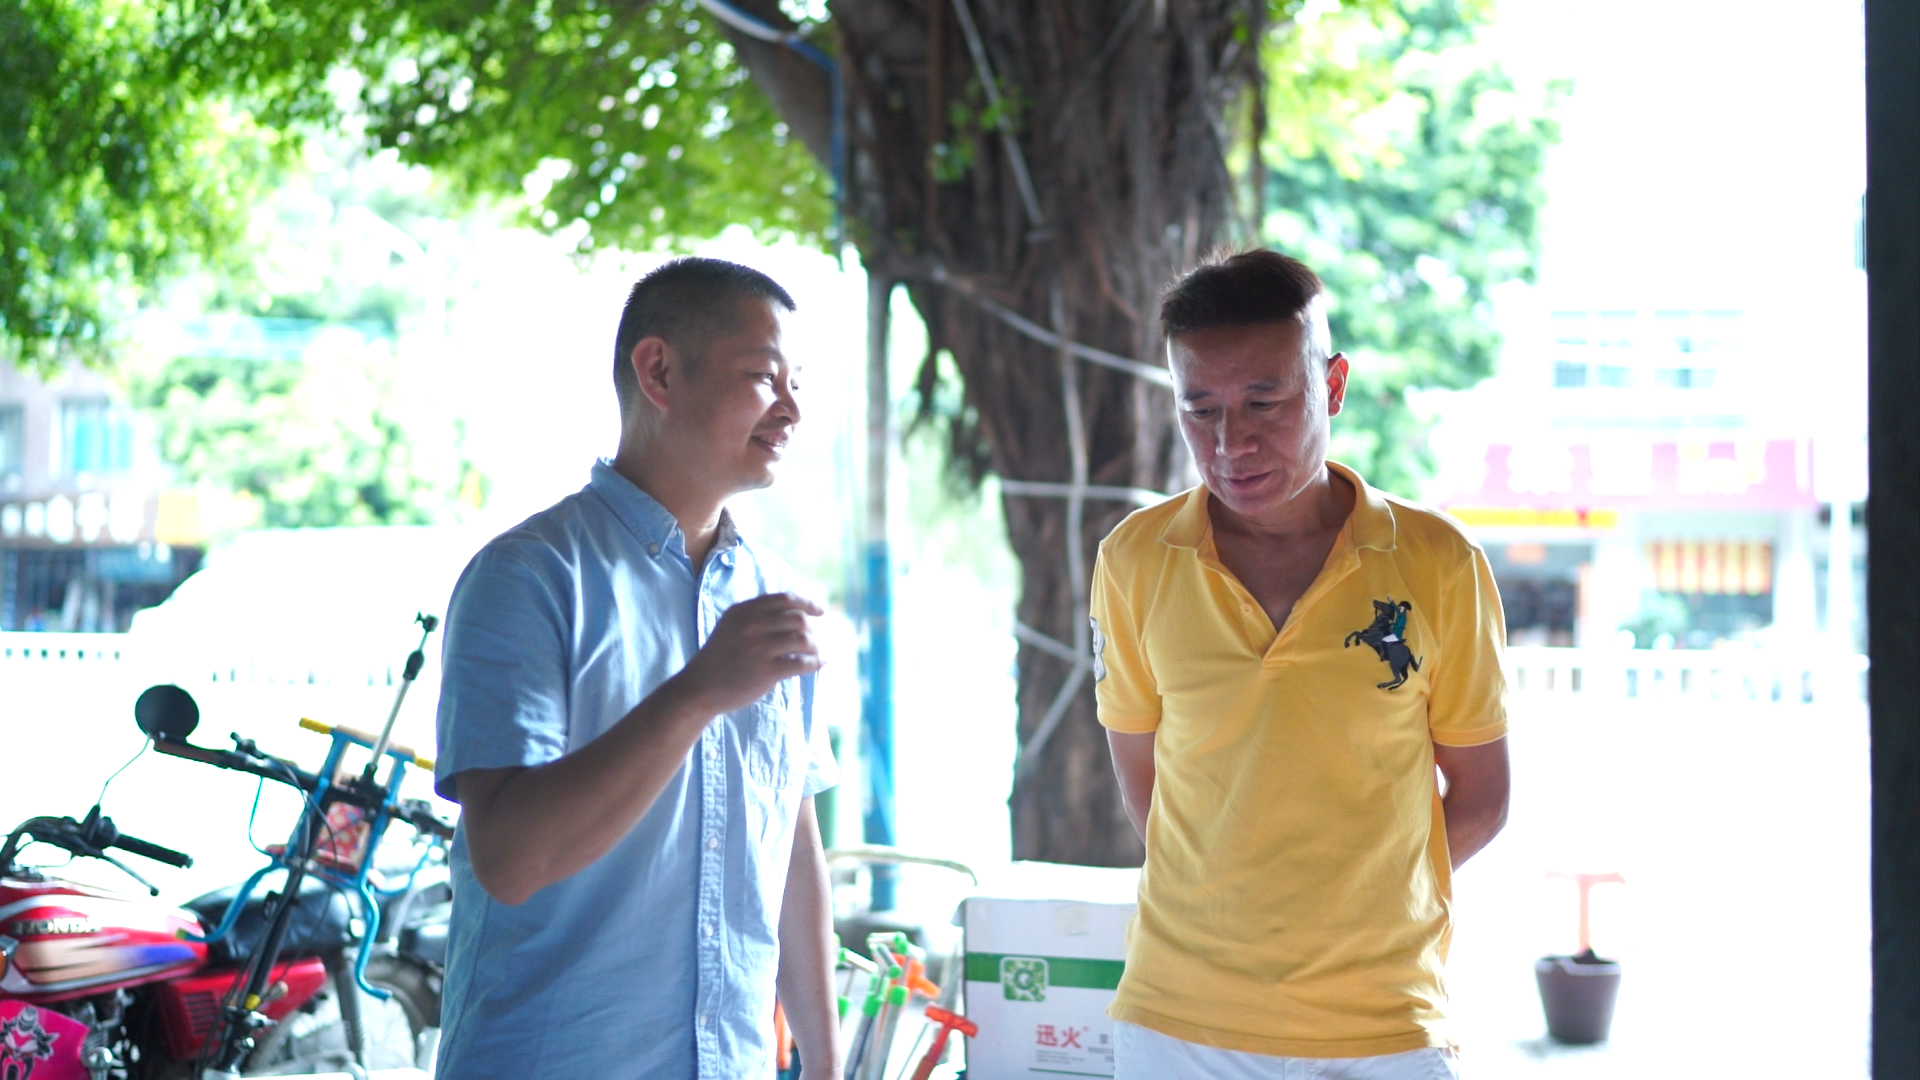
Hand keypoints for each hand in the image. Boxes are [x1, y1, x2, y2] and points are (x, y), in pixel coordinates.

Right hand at [673, 592, 824, 717]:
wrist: (700, 686)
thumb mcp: (732, 625)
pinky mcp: (766, 671)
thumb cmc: (721, 656)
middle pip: (798, 619)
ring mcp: (759, 648)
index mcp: (744, 611)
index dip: (806, 603)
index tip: (819, 611)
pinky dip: (816, 662)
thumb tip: (796, 611)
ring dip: (816, 646)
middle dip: (811, 629)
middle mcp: (752, 626)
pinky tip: (819, 664)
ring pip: (803, 640)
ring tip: (817, 653)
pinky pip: (801, 663)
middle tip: (813, 640)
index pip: (784, 599)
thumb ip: (757, 615)